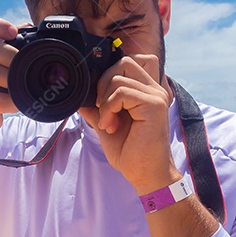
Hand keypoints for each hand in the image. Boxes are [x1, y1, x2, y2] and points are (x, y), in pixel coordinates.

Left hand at [80, 54, 178, 192]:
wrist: (144, 173)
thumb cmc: (130, 152)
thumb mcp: (105, 124)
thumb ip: (95, 108)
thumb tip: (79, 97)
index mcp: (145, 91)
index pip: (127, 63)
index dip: (109, 74)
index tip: (100, 101)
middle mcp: (154, 89)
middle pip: (124, 62)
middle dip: (103, 82)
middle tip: (101, 109)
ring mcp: (156, 95)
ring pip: (119, 77)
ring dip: (105, 101)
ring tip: (108, 123)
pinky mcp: (154, 105)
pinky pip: (123, 92)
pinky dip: (109, 108)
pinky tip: (110, 125)